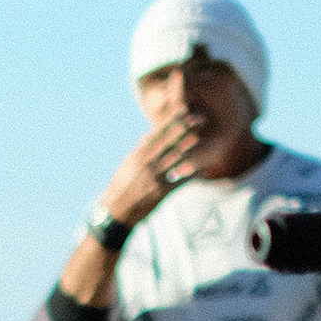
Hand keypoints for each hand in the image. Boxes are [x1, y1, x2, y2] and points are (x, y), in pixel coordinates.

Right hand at [96, 113, 210, 226]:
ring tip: (201, 137)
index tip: (183, 110)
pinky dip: (192, 175)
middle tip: (200, 118)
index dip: (172, 121)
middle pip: (169, 142)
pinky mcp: (161, 192)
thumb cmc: (121, 186)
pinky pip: (180, 181)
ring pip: (176, 159)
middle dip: (185, 128)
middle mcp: (147, 164)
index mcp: (138, 155)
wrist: (117, 210)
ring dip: (190, 147)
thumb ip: (139, 151)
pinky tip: (203, 169)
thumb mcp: (127, 166)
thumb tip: (146, 135)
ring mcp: (154, 178)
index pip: (158, 133)